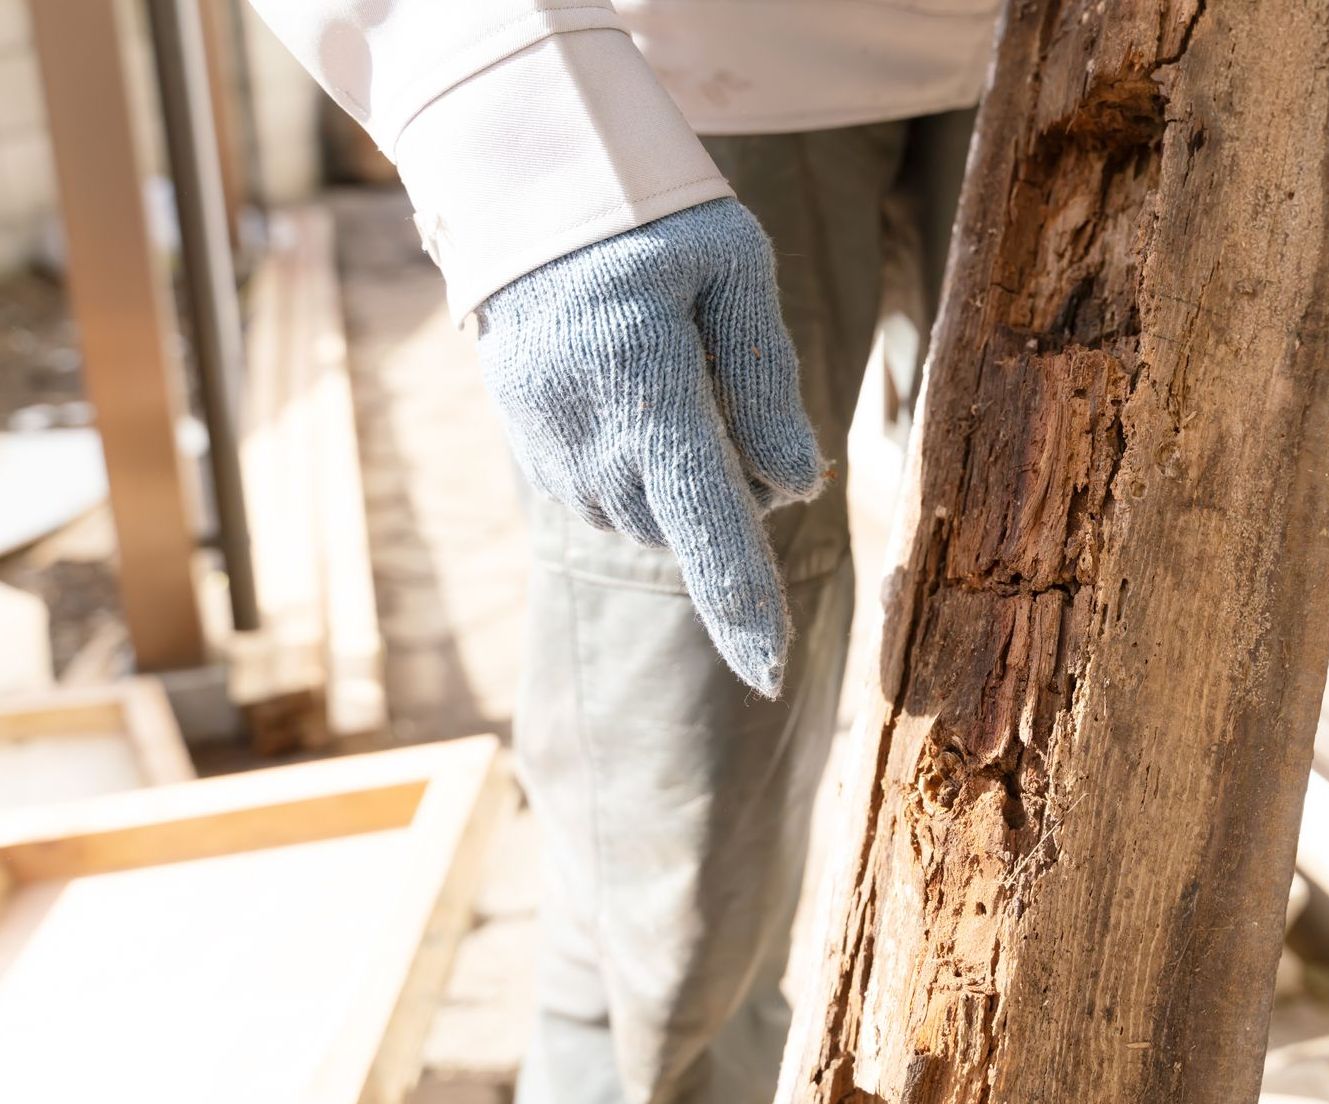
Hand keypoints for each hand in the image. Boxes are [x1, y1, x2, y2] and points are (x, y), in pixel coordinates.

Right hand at [473, 199, 821, 695]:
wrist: (521, 190)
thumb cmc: (650, 218)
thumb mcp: (734, 266)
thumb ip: (768, 377)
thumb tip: (795, 486)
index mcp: (649, 392)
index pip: (709, 527)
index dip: (746, 607)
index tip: (770, 676)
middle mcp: (592, 441)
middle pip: (694, 526)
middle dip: (732, 489)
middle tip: (724, 380)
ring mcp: (554, 453)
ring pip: (653, 517)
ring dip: (685, 478)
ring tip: (671, 372)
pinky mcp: (534, 453)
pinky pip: (613, 493)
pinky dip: (643, 463)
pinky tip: (633, 385)